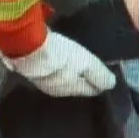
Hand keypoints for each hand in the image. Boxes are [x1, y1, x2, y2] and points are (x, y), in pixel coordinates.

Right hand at [1, 31, 116, 96]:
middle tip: (90, 72)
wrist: (27, 47)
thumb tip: (111, 85)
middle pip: (74, 86)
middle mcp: (56, 89)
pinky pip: (48, 71)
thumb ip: (98, 74)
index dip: (98, 84)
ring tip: (73, 64)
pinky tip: (56, 59)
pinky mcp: (30, 69)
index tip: (105, 79)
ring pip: (60, 80)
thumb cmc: (61, 56)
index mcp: (72, 89)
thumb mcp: (85, 63)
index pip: (89, 90)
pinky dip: (55, 66)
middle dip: (82, 80)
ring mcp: (41, 81)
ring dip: (67, 74)